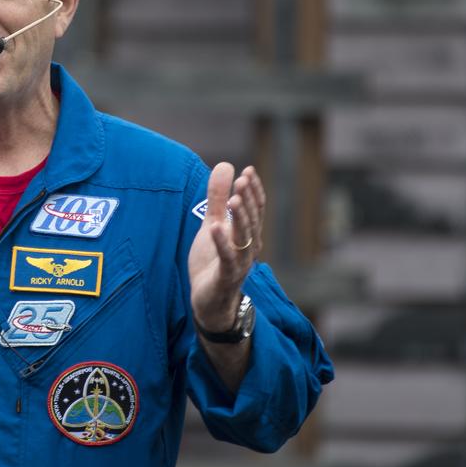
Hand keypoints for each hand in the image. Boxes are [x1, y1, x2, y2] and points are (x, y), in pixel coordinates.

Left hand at [187, 163, 264, 333]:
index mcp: (247, 234)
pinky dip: (222, 243)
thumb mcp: (212, 224)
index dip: (253, 191)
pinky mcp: (226, 277)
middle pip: (252, 221)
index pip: (255, 209)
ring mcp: (240, 264)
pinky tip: (215, 228)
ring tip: (233, 200)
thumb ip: (217, 198)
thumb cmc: (212, 261)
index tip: (248, 171)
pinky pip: (227, 259)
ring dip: (240, 219)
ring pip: (244, 239)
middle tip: (243, 180)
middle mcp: (248, 248)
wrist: (209, 301)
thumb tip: (225, 165)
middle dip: (248, 200)